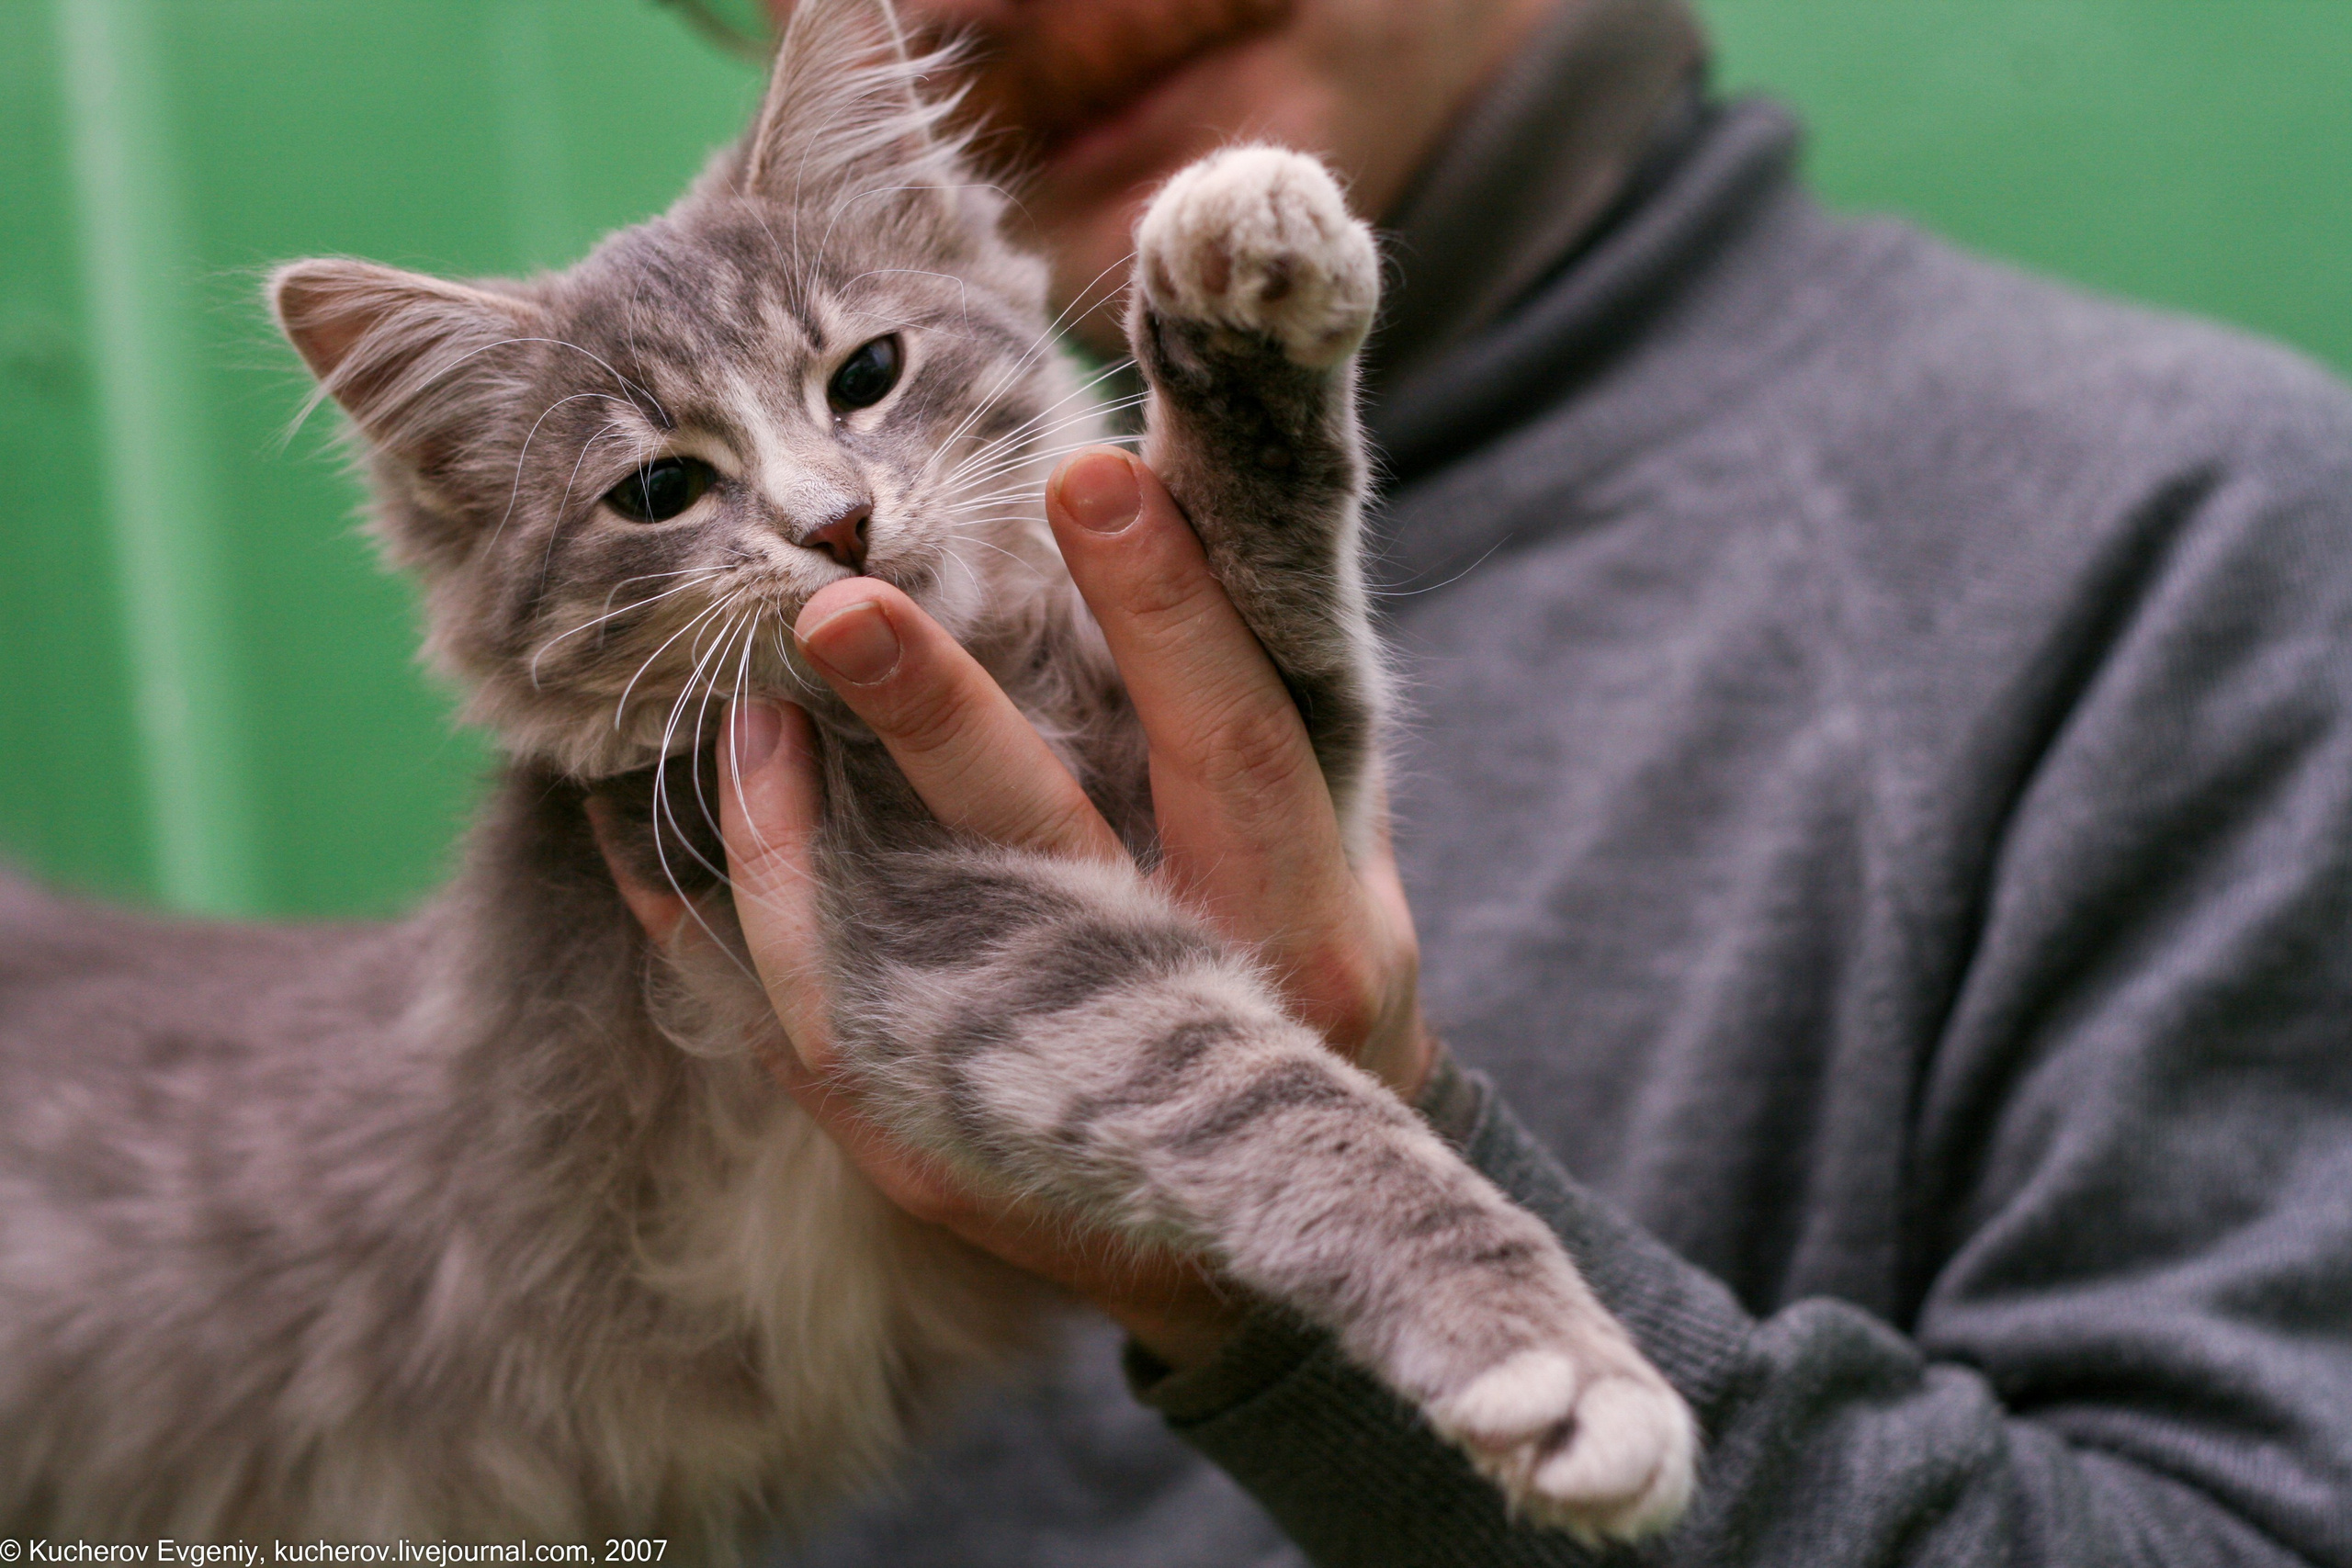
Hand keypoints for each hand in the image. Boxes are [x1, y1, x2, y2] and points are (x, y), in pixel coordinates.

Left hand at [595, 447, 1429, 1367]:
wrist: (1266, 1208)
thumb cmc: (1305, 969)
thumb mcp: (1340, 843)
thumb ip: (1261, 711)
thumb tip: (1165, 506)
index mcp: (1305, 919)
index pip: (1228, 743)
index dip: (1164, 612)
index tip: (1083, 473)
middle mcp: (1183, 1014)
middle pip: (1044, 849)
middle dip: (940, 718)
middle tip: (837, 605)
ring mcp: (1049, 1097)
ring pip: (897, 959)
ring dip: (795, 835)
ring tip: (734, 718)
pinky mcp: (939, 1156)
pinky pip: (809, 1039)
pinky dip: (720, 937)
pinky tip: (646, 845)